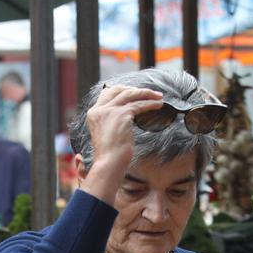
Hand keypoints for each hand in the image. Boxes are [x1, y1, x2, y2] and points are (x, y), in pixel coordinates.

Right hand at [79, 86, 166, 202]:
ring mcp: (110, 110)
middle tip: (149, 93)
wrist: (109, 163)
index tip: (133, 92)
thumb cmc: (109, 155)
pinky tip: (159, 105)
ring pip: (131, 94)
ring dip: (146, 93)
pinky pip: (139, 104)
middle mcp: (100, 109)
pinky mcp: (122, 114)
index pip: (107, 92)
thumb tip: (126, 117)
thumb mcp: (106, 133)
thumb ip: (111, 122)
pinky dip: (151, 103)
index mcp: (93, 113)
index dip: (122, 90)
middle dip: (135, 89)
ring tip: (158, 96)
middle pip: (119, 89)